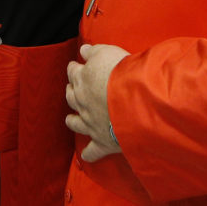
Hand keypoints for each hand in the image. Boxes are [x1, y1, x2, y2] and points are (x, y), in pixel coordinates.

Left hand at [65, 43, 129, 161]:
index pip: (73, 71)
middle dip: (71, 91)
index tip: (75, 66)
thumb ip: (94, 51)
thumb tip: (84, 50)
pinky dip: (89, 154)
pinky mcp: (102, 140)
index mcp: (82, 79)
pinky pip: (93, 151)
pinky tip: (86, 156)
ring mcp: (90, 122)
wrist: (135, 100)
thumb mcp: (107, 52)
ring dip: (73, 119)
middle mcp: (82, 101)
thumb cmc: (122, 73)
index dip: (74, 68)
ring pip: (76, 122)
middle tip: (74, 88)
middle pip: (71, 96)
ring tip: (71, 118)